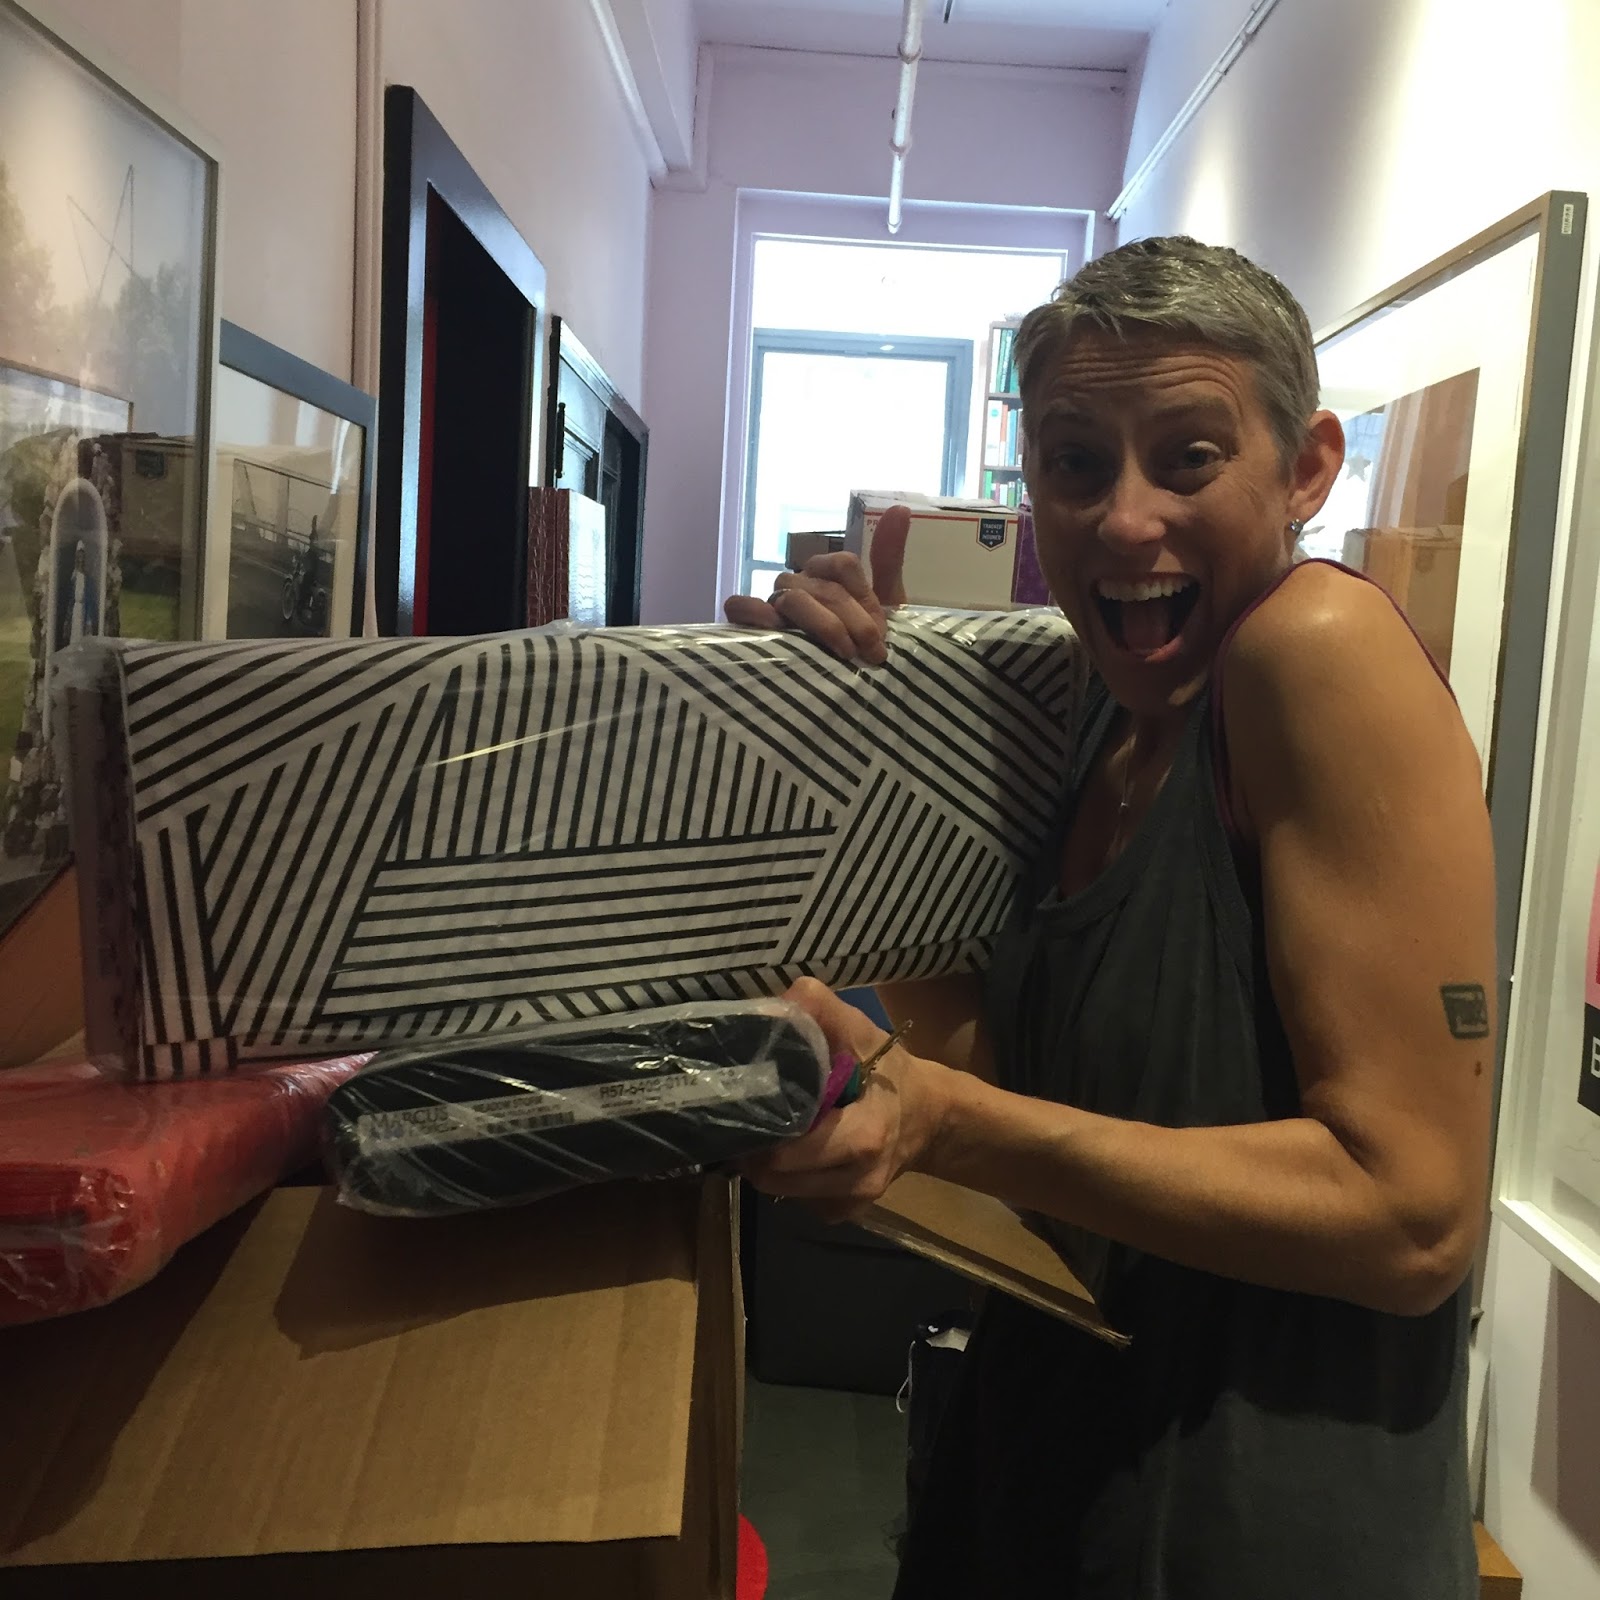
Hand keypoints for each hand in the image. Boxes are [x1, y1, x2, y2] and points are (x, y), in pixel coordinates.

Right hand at [723, 505, 909, 665]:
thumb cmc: (864, 646)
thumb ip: (888, 559)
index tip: (880, 637)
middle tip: (871, 655)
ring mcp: (774, 604)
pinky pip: (739, 606)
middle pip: (823, 586)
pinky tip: (774, 628)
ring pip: (791, 597)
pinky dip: (752, 613)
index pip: (843, 564)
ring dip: (821, 625)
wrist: (853, 689)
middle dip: (853, 621)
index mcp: (827, 575)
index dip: (865, 598)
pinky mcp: (752, 628)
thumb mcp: (887, 605)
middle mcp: (799, 583)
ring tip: (842, 656)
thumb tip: (900, 508)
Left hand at [741, 977, 950, 1222]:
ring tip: (774, 1126)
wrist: (929, 1116)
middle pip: (775, 1176)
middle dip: (756, 1146)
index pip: (787, 1152)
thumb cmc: (888, 1071)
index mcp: (864, 1136)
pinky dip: (789, 1175)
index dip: (760, 1125)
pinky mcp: (844, 1213)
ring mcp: (851, 1202)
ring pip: (780, 1191)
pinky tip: (799, 1147)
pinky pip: (797, 1200)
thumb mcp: (860, 1030)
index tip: (745, 1100)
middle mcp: (858, 1178)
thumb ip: (820, 1010)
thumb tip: (775, 1007)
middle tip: (750, 1112)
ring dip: (769, 1162)